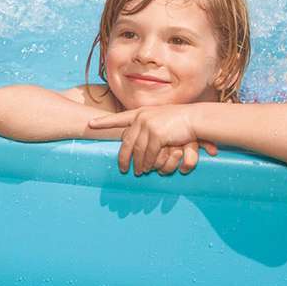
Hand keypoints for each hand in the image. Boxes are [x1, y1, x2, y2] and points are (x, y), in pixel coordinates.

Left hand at [89, 107, 216, 175]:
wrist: (196, 118)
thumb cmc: (181, 120)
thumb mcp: (161, 118)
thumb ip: (148, 126)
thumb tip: (138, 139)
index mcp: (141, 112)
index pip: (119, 118)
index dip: (104, 122)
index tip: (90, 124)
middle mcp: (142, 118)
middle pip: (127, 141)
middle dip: (123, 157)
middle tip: (122, 169)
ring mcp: (148, 125)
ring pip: (137, 150)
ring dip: (137, 163)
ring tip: (138, 172)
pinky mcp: (157, 135)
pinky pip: (148, 153)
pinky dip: (147, 163)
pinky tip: (147, 169)